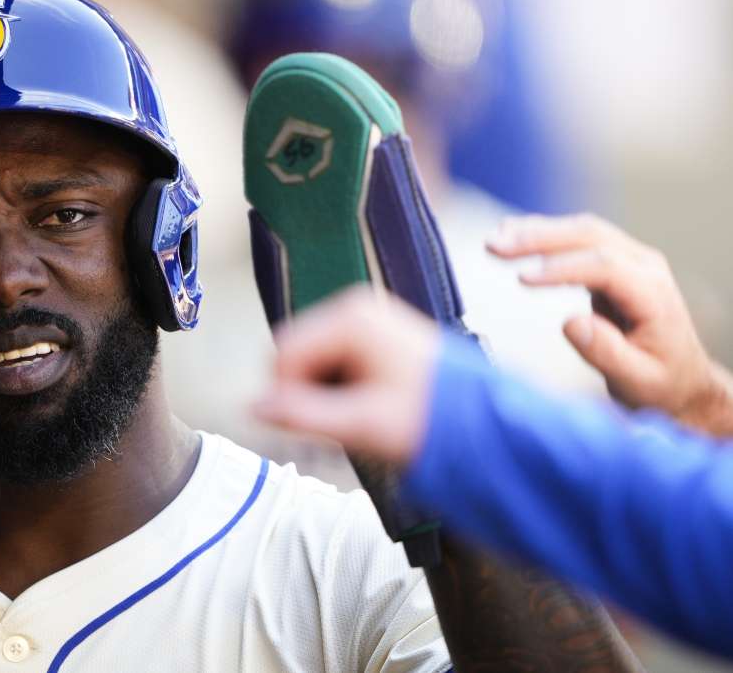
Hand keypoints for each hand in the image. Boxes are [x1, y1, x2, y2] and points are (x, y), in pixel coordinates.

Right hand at [252, 287, 442, 465]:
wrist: (483, 421)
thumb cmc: (435, 417)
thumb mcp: (362, 423)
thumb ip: (302, 416)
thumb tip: (252, 408)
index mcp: (351, 318)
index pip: (282, 354)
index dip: (286, 395)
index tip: (311, 427)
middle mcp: (355, 310)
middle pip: (294, 356)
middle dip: (305, 394)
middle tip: (335, 426)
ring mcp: (365, 322)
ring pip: (311, 362)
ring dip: (321, 394)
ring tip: (355, 420)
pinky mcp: (373, 338)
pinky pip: (332, 362)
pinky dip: (337, 388)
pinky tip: (362, 408)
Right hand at [487, 213, 732, 435]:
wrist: (682, 379)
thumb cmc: (660, 383)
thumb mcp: (637, 381)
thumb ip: (606, 352)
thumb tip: (570, 322)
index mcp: (653, 293)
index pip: (604, 266)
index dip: (560, 269)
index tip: (521, 280)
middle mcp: (644, 266)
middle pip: (589, 236)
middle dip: (538, 238)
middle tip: (495, 246)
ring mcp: (630, 259)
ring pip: (581, 230)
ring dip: (536, 231)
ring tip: (496, 239)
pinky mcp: (613, 262)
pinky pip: (577, 238)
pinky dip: (544, 234)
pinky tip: (515, 234)